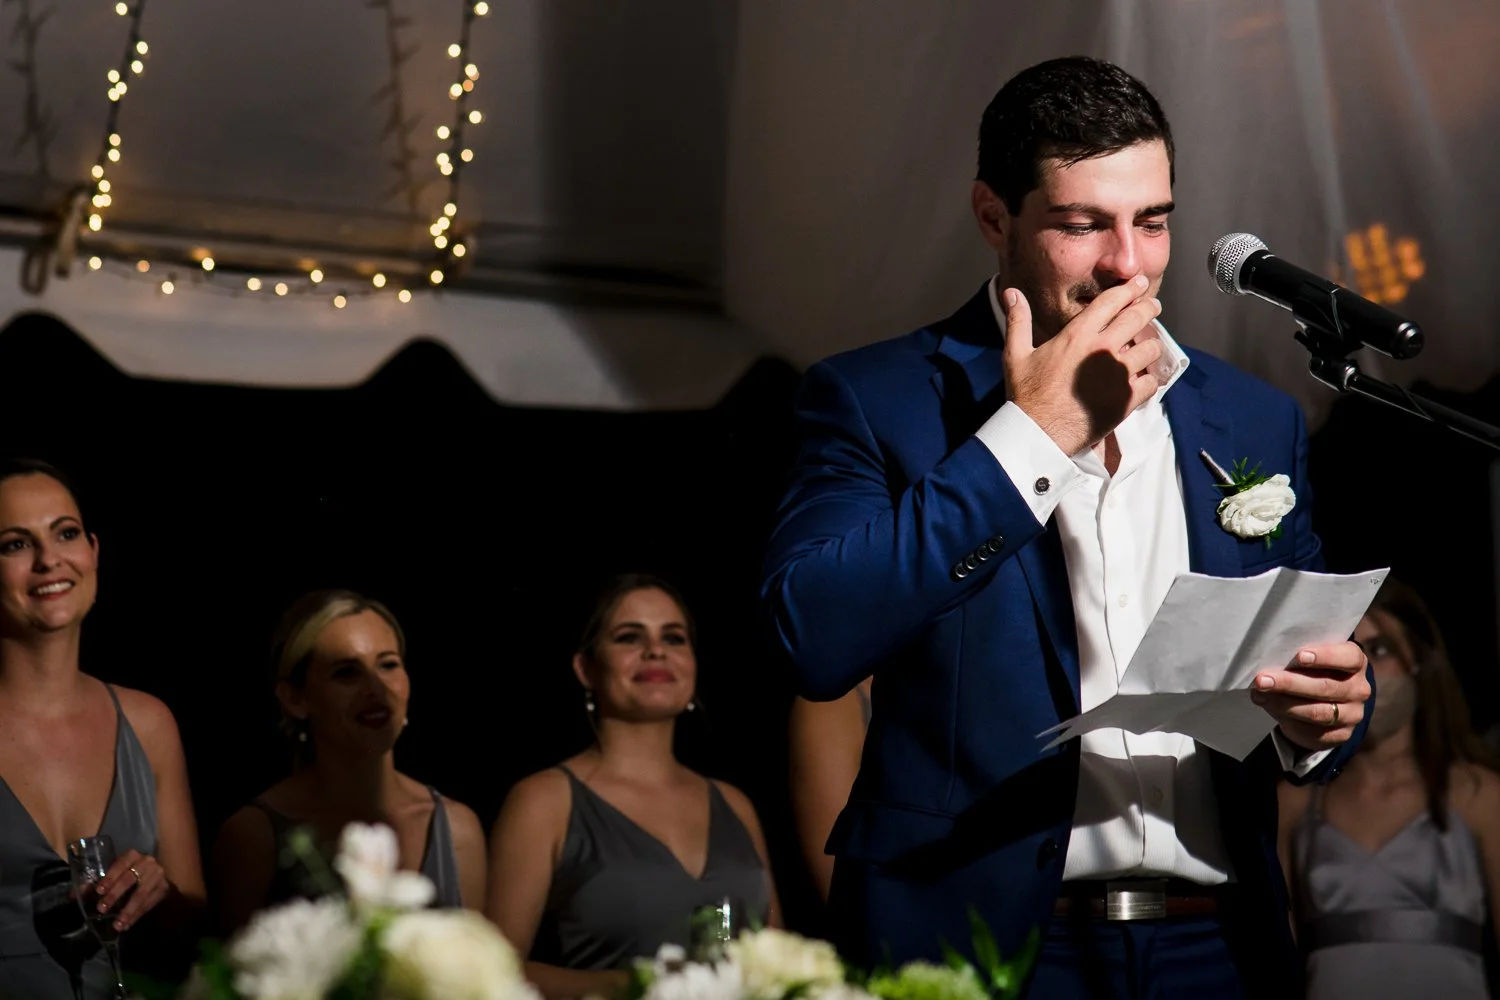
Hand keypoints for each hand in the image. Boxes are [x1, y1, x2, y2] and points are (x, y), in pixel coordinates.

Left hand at [93, 849, 171, 931]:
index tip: (99, 891)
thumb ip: (94, 884)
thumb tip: (72, 896)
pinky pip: (148, 904)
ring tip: (117, 925)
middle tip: (102, 909)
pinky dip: (136, 915)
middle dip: (115, 895)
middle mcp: (148, 862)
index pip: (121, 864)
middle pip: (130, 879)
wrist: (155, 878)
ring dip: (127, 910)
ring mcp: (158, 875)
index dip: (110, 877)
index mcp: (133, 855)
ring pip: (141, 894)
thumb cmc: (127, 875)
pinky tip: (127, 925)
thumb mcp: (113, 875)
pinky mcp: (163, 888)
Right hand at [1003, 274, 1165, 455]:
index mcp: (1078, 335)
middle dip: (1149, 309)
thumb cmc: (1026, 395)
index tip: (1139, 283)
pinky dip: (1150, 381)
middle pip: (1138, 318)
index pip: (1112, 301)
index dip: (1129, 288)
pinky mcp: (1127, 398)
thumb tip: (1011, 293)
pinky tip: (1144, 380)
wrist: (1038, 433)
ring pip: (1151, 349)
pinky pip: (1152, 382)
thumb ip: (1018, 320)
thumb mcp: (1016, 354)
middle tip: (1153, 308)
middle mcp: (1102, 349)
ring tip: (1147, 348)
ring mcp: (1118, 373)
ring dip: (1150, 347)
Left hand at [1251, 641, 1370, 750]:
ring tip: (1260, 695)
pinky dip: (1288, 720)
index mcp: (1356, 663)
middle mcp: (1359, 689)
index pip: (1349, 658)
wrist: (1319, 704)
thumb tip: (1268, 665)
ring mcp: (1353, 714)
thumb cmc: (1310, 671)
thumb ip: (1296, 659)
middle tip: (1262, 680)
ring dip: (1284, 703)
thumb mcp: (1308, 660)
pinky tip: (1270, 709)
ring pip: (1318, 712)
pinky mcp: (1342, 735)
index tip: (1300, 656)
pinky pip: (1314, 731)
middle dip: (1290, 683)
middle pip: (1326, 687)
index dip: (1325, 656)